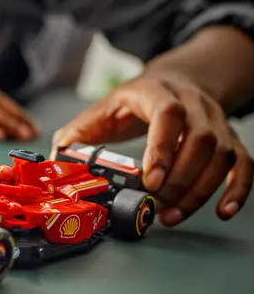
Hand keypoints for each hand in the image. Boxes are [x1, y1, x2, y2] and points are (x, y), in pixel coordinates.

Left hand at [52, 71, 252, 225]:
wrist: (179, 78)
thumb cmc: (137, 99)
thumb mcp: (104, 107)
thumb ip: (79, 132)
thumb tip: (58, 159)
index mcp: (159, 93)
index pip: (168, 115)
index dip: (161, 148)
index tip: (149, 181)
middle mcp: (195, 106)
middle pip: (200, 141)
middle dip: (179, 179)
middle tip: (156, 204)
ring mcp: (216, 123)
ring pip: (222, 156)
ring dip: (199, 191)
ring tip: (172, 215)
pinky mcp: (230, 140)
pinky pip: (243, 165)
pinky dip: (238, 190)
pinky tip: (223, 211)